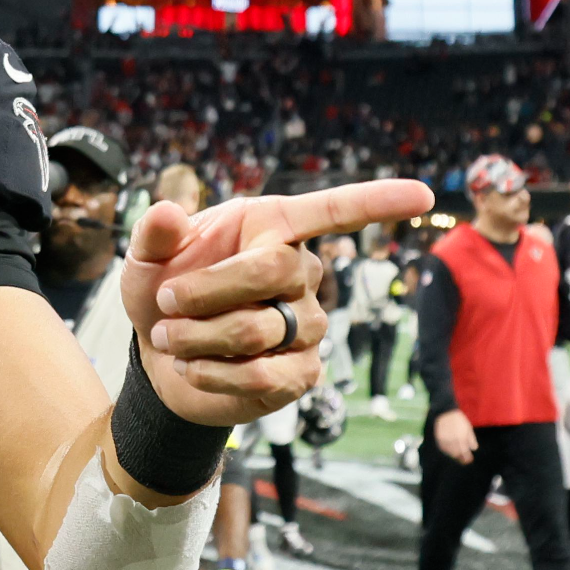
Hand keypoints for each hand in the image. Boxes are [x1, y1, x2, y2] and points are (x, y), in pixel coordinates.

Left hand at [121, 180, 433, 425]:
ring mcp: (309, 324)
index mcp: (272, 228)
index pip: (333, 211)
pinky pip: (263, 374)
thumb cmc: (163, 294)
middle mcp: (302, 272)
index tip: (425, 194)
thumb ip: (152, 235)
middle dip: (204, 292)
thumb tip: (165, 211)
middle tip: (166, 304)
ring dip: (196, 337)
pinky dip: (212, 374)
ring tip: (169, 339)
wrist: (159, 360)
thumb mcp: (145, 262)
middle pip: (272, 271)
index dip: (378, 201)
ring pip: (257, 329)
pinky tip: (192, 369)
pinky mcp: (302, 373)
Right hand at [434, 409, 477, 464]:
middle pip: (456, 454)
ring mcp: (445, 440)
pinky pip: (443, 448)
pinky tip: (450, 451)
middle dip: (461, 458)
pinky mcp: (439, 438)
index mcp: (461, 438)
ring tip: (457, 456)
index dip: (467, 458)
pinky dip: (447, 451)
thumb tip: (474, 449)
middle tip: (464, 461)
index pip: (465, 452)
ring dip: (454, 455)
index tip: (469, 460)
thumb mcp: (468, 428)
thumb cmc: (459, 420)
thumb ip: (472, 439)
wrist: (445, 413)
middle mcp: (453, 440)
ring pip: (449, 452)